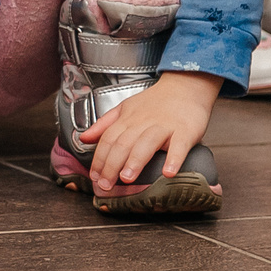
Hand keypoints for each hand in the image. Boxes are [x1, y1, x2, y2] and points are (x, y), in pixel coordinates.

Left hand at [80, 71, 219, 186]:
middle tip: (106, 183)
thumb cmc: (156, 102)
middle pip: (123, 143)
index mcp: (128, 119)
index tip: (94, 176)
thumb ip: (105, 124)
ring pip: (146, 143)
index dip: (99, 158)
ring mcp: (165, 127)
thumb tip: (84, 138)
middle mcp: (143, 123)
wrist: (186, 86)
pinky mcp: (185, 131)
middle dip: (111, 165)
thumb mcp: (126, 107)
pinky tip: (168, 172)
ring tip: (127, 178)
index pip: (108, 139)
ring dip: (135, 161)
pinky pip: (179, 146)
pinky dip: (174, 159)